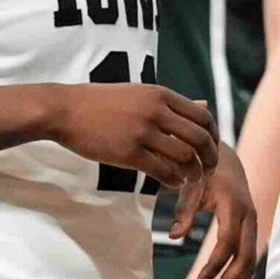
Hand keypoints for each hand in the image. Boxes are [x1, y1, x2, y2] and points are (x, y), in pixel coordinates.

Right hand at [48, 83, 220, 188]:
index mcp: (162, 94)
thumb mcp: (142, 94)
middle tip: (210, 170)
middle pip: (200, 137)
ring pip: (184, 156)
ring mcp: (142, 131)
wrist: (65, 110)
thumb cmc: (103, 102)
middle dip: (210, 157)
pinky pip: (161, 170)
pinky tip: (173, 184)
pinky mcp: (127, 152)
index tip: (212, 150)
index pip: (203, 117)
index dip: (214, 136)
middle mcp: (156, 111)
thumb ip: (173, 103)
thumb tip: (204, 106)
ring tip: (193, 180)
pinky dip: (173, 180)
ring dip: (194, 172)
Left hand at [168, 144, 257, 278]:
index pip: (228, 243)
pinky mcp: (250, 229)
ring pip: (250, 261)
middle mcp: (249, 216)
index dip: (214, 266)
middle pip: (245, 257)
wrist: (225, 157)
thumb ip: (183, 210)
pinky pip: (248, 257)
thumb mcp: (191, 186)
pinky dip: (238, 276)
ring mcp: (253, 223)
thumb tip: (174, 235)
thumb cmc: (204, 172)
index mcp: (234, 205)